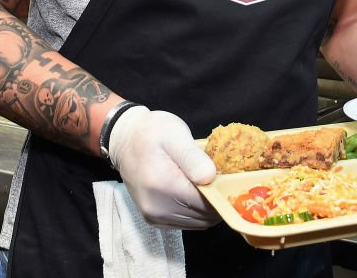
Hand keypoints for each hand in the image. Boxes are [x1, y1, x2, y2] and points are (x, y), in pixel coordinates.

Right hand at [108, 105, 218, 228]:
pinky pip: (186, 222)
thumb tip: (210, 177)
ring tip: (212, 185)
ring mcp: (154, 216)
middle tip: (225, 180)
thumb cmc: (152, 133)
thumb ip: (193, 157)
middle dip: (218, 201)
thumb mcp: (175, 135)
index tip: (232, 178)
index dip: (223, 193)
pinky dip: (197, 212)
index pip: (206, 204)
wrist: (125, 140)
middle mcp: (157, 208)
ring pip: (197, 222)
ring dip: (209, 208)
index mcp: (163, 186)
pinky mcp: (153, 219)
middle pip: (203, 216)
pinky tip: (199, 193)